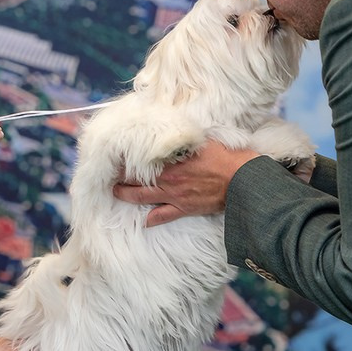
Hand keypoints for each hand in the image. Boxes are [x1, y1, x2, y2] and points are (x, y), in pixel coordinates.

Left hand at [112, 139, 260, 225]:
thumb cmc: (226, 156)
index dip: (127, 157)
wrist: (242, 180)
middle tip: (109, 174)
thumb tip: (174, 128)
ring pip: (143, 197)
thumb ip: (185, 138)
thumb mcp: (204, 139)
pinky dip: (152, 220)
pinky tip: (144, 222)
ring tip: (116, 193)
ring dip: (128, 195)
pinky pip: (164, 216)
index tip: (116, 154)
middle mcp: (168, 178)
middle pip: (137, 178)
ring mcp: (174, 195)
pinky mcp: (184, 208)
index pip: (142, 158)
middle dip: (121, 176)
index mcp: (171, 160)